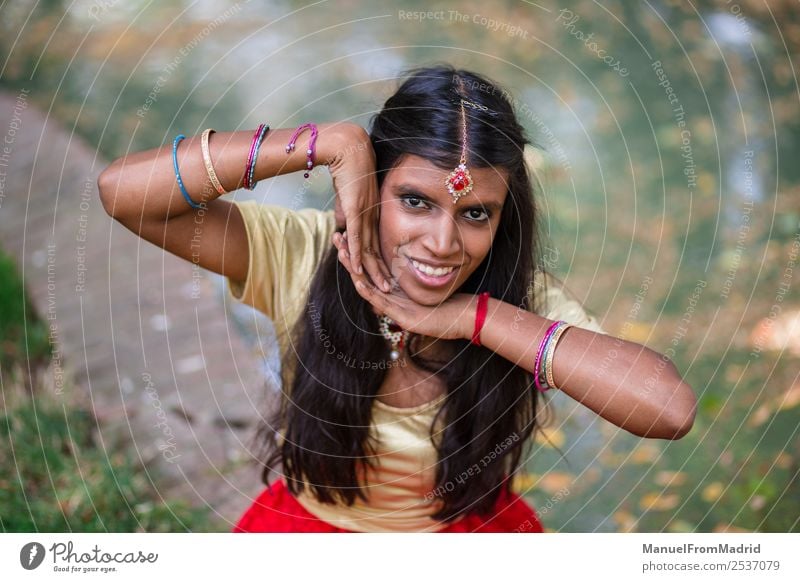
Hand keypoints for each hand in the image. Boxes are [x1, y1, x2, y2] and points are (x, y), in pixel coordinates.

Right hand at [325, 123, 392, 291]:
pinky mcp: (354, 210)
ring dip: (373, 270)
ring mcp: (364, 214)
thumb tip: (340, 228)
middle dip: (382, 272)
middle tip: (389, 291)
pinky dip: (358, 254)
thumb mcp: (345, 198)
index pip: (376, 244)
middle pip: (377, 250)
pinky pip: (357, 237)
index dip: (380, 262)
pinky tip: (360, 269)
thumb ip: (344, 214)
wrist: (347, 149)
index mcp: (371, 215)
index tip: (385, 277)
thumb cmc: (347, 170)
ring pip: (369, 248)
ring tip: (381, 288)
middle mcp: (371, 217)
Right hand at [332, 232, 476, 340]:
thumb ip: (412, 266)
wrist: (460, 317)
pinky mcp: (401, 316)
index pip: (368, 265)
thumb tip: (405, 246)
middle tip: (336, 236)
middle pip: (362, 273)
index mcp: (392, 288)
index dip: (356, 249)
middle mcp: (389, 298)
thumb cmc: (446, 297)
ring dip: (353, 270)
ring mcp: (394, 308)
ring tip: (341, 253)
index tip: (347, 230)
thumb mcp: (425, 277)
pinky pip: (381, 302)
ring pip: (366, 287)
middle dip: (348, 255)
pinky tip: (358, 280)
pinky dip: (368, 291)